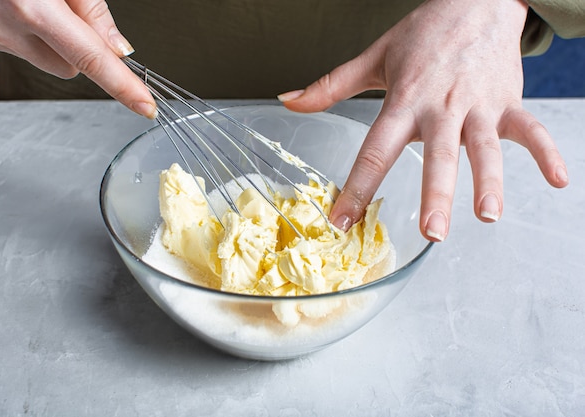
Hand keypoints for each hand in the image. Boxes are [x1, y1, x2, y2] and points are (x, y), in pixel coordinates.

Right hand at [0, 0, 155, 117]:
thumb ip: (94, 10)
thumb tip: (119, 49)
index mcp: (32, 7)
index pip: (92, 59)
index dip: (123, 85)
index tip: (145, 105)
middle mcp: (6, 24)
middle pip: (71, 67)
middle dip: (79, 46)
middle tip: (66, 9)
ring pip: (49, 62)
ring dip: (53, 40)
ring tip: (38, 3)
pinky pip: (24, 50)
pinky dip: (30, 35)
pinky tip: (19, 8)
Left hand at [279, 0, 568, 241]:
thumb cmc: (422, 35)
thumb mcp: (373, 58)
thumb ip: (330, 85)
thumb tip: (288, 101)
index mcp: (404, 101)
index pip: (376, 149)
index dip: (357, 186)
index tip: (342, 220)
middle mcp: (440, 107)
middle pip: (437, 155)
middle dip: (435, 194)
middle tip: (431, 232)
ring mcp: (478, 105)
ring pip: (483, 148)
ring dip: (489, 182)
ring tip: (488, 215)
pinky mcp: (508, 102)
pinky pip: (530, 129)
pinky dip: (546, 153)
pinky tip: (559, 181)